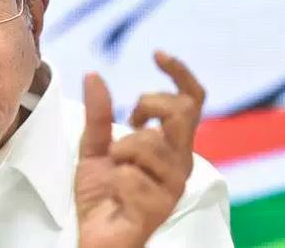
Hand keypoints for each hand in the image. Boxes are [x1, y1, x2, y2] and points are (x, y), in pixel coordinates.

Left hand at [75, 51, 204, 247]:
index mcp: (170, 145)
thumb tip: (94, 74)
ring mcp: (172, 186)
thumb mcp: (94, 147)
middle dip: (147, 105)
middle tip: (128, 119)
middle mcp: (180, 162)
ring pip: (150, 143)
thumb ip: (98, 114)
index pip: (190, 102)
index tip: (157, 54)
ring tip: (115, 168)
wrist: (95, 234)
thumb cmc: (102, 193)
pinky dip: (115, 180)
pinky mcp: (158, 207)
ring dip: (121, 150)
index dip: (180, 74)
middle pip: (180, 113)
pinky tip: (117, 194)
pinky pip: (132, 176)